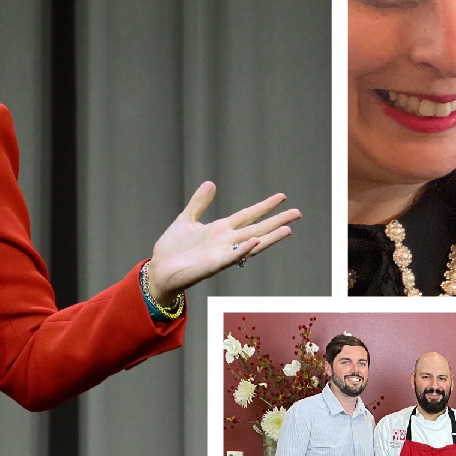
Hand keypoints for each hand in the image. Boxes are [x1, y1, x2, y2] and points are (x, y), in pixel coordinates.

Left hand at [147, 181, 302, 299]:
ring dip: (269, 237)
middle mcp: (225, 241)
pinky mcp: (213, 265)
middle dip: (277, 221)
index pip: (248, 215)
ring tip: (288, 229)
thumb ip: (199, 203)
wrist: (158, 271)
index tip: (282, 196)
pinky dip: (244, 249)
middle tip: (297, 212)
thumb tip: (211, 183)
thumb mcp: (185, 220)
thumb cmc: (172, 250)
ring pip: (251, 244)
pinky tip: (256, 240)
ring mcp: (221, 253)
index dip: (264, 206)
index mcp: (220, 229)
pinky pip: (232, 257)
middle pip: (257, 228)